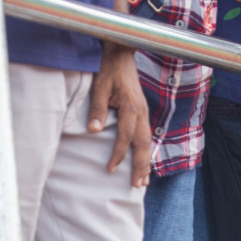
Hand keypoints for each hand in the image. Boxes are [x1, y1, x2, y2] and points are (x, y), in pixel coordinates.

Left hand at [87, 43, 150, 187]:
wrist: (122, 54)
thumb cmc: (109, 70)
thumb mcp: (99, 87)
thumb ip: (97, 108)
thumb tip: (93, 130)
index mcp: (130, 107)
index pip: (125, 137)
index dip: (117, 154)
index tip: (110, 170)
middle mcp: (141, 112)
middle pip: (143, 144)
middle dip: (141, 166)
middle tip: (138, 185)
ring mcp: (144, 111)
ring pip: (148, 141)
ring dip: (146, 161)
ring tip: (144, 180)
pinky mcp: (142, 111)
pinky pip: (147, 135)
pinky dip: (146, 150)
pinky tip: (144, 160)